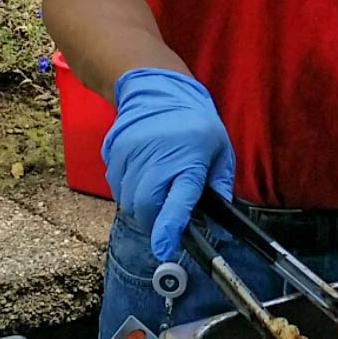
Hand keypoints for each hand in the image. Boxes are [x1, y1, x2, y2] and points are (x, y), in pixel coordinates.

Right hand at [102, 68, 234, 259]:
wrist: (159, 91)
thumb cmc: (196, 124)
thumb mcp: (220, 152)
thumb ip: (221, 188)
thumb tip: (222, 227)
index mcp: (189, 160)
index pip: (178, 199)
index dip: (169, 227)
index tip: (164, 247)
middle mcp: (157, 158)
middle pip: (146, 207)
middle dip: (155, 221)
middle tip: (166, 217)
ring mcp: (132, 155)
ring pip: (129, 202)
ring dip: (142, 206)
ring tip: (157, 187)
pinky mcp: (115, 154)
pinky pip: (117, 188)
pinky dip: (129, 192)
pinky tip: (143, 176)